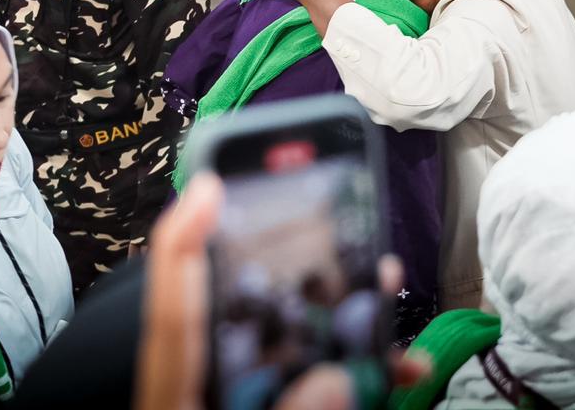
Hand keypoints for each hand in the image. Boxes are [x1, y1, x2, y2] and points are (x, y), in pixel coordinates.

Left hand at [135, 174, 426, 409]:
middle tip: (323, 201)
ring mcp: (243, 394)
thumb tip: (333, 379)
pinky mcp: (274, 403)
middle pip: (240, 305)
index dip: (184, 242)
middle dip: (291, 254)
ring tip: (383, 281)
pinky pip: (319, 381)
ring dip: (345, 313)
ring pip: (292, 339)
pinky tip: (402, 369)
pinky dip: (362, 372)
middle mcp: (209, 384)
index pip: (172, 309)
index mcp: (177, 394)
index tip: (206, 185)